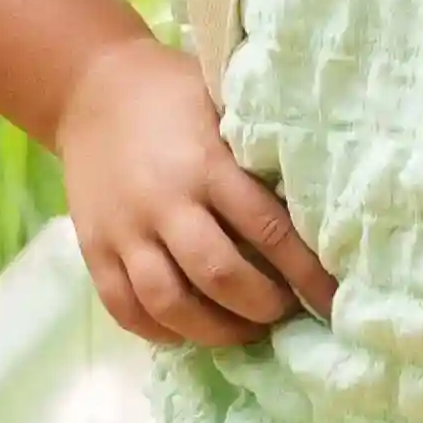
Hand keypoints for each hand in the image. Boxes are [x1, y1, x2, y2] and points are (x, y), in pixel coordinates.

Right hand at [55, 37, 337, 347]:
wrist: (90, 89)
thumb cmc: (176, 95)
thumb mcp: (226, 108)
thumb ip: (259, 155)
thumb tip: (322, 206)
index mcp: (207, 164)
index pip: (268, 231)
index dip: (306, 274)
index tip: (332, 301)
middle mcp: (165, 202)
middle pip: (219, 275)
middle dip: (262, 307)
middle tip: (284, 312)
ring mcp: (125, 231)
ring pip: (170, 303)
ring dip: (215, 330)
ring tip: (244, 330)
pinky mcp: (93, 249)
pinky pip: (126, 308)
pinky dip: (161, 332)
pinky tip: (191, 331)